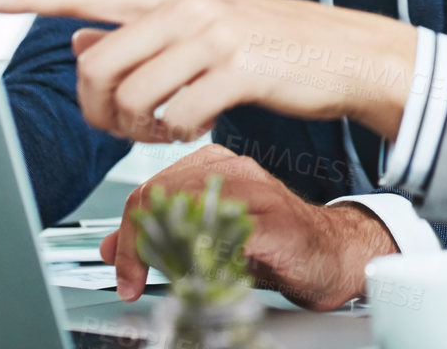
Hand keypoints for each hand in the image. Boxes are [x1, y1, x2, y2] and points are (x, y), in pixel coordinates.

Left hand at [0, 0, 417, 143]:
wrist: (347, 52)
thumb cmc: (271, 45)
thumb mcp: (203, 28)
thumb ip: (141, 34)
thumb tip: (78, 42)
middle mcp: (186, 6)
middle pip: (99, 66)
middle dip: (100, 110)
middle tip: (127, 125)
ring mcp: (214, 36)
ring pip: (133, 97)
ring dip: (140, 130)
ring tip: (166, 128)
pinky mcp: (240, 69)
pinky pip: (178, 117)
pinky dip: (179, 136)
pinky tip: (199, 127)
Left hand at [101, 144, 397, 308]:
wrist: (333, 255)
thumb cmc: (275, 245)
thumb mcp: (209, 237)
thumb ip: (163, 234)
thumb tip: (114, 246)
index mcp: (213, 165)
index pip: (150, 189)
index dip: (129, 233)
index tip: (124, 270)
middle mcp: (232, 168)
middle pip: (160, 195)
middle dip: (138, 244)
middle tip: (133, 281)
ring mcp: (255, 190)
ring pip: (186, 210)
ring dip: (165, 252)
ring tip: (164, 278)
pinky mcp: (274, 219)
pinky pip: (224, 235)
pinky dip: (204, 259)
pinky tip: (203, 276)